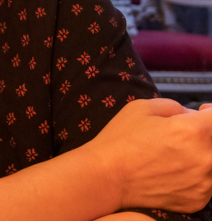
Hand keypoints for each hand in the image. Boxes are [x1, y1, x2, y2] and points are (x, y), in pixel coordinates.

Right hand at [87, 98, 211, 212]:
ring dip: (200, 155)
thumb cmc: (120, 140)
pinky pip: (206, 183)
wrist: (106, 177)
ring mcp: (203, 183)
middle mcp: (204, 158)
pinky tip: (172, 171)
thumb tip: (193, 115)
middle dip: (202, 134)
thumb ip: (175, 106)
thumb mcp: (142, 107)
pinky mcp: (197, 200)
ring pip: (211, 162)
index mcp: (193, 131)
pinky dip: (194, 175)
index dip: (211, 112)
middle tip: (181, 134)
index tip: (204, 112)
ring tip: (174, 154)